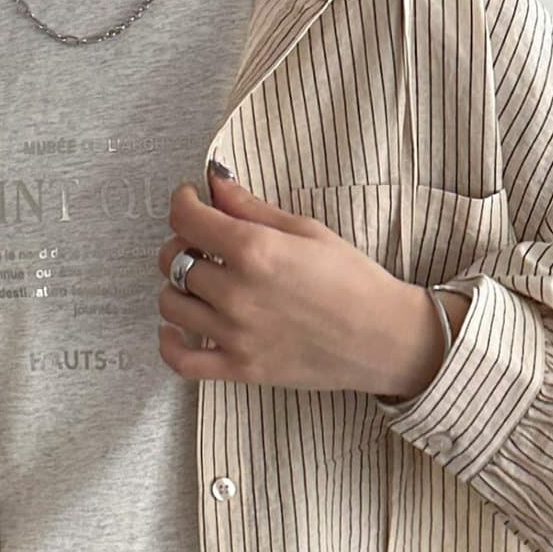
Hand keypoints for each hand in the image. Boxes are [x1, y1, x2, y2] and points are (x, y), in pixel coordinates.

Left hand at [154, 167, 454, 398]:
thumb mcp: (305, 230)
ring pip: (171, 304)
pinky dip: (169, 343)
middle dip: (181, 243)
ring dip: (177, 288)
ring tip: (199, 283)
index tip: (189, 201)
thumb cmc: (352, 280)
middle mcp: (237, 292)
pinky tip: (176, 328)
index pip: (186, 219)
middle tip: (200, 243)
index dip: (182, 203)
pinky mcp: (240, 369)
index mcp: (255, 250)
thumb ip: (251, 208)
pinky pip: (181, 361)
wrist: (383, 337)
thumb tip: (213, 182)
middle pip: (174, 260)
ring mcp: (236, 334)